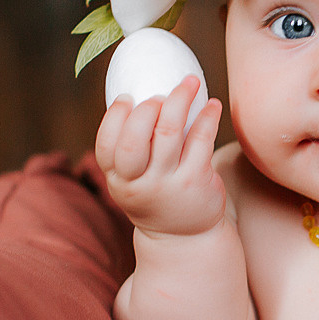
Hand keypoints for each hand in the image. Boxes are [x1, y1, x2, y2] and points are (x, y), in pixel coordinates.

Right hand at [94, 76, 225, 237]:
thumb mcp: (131, 181)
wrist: (185, 237)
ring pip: (170, 133)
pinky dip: (207, 116)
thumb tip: (137, 93)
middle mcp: (140, 184)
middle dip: (145, 109)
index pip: (106, 145)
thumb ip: (128, 149)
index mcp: (118, 180)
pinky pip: (201, 139)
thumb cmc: (154, 195)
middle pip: (134, 140)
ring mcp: (169, 184)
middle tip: (159, 96)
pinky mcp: (197, 180)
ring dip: (180, 99)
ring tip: (191, 82)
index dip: (115, 117)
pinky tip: (212, 104)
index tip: (127, 97)